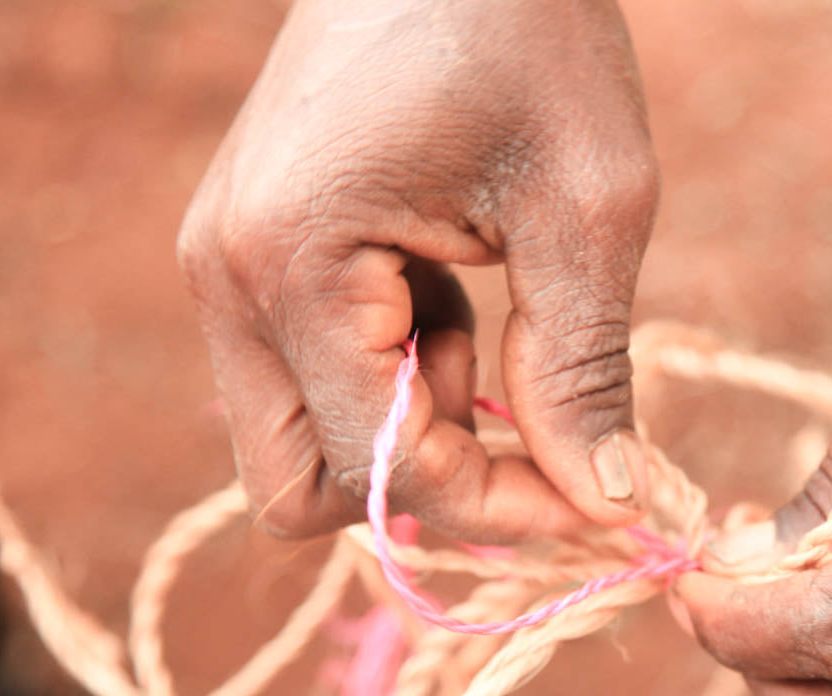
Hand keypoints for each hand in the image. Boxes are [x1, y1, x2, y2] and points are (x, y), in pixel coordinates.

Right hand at [177, 0, 658, 542]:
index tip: (597, 507)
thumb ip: (583, 369)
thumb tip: (603, 502)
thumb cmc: (529, 33)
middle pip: (299, 487)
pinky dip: (397, 373)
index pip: (381, 466)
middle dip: (428, 488)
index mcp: (290, 263)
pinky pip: (314, 375)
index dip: (498, 512)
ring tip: (495, 331)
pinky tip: (459, 292)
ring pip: (304, 438)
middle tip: (536, 443)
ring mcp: (228, 264)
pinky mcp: (255, 251)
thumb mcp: (587, 207)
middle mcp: (227, 277)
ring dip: (415, 427)